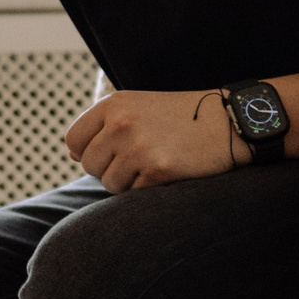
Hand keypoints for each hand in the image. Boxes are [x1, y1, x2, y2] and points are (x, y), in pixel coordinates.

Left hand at [64, 87, 234, 191]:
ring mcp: (138, 147)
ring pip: (109, 184)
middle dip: (108, 169)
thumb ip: (103, 127)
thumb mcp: (138, 108)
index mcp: (114, 104)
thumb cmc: (181, 116)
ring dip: (128, 182)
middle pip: (89, 165)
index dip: (85, 152)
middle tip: (137, 159)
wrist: (228, 122)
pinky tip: (168, 170)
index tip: (106, 153)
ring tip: (153, 162)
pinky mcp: (157, 170)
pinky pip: (134, 194)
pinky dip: (149, 189)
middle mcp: (121, 123)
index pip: (73, 140)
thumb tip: (71, 153)